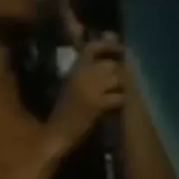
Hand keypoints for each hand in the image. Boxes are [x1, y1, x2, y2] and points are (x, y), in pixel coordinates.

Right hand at [45, 35, 125, 155]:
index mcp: (74, 69)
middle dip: (118, 72)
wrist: (56, 132)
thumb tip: (99, 66)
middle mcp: (83, 74)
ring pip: (116, 78)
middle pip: (109, 64)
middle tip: (120, 81)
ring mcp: (90, 88)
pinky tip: (118, 105)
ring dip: (121, 86)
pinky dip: (120, 100)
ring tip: (120, 93)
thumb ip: (82, 73)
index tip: (119, 48)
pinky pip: (118, 96)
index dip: (108, 45)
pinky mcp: (97, 104)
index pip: (92, 47)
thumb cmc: (61, 112)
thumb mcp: (69, 85)